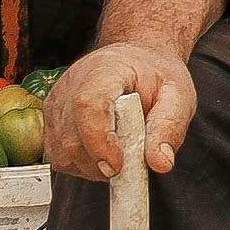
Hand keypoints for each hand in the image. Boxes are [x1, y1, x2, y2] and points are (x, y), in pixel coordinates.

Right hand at [45, 40, 197, 182]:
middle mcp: (71, 86)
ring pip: (63, 154)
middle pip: (72, 139)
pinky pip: (59, 157)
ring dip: (93, 167)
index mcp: (104, 71)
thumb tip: (160, 162)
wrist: (135, 62)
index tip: (117, 165)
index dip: (99, 140)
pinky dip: (82, 164)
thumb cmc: (154, 76)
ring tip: (119, 150)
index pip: (88, 106)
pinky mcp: (51, 122)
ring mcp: (57, 105)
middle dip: (102, 163)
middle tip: (131, 157)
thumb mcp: (178, 95)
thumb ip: (170, 126)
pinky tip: (102, 150)